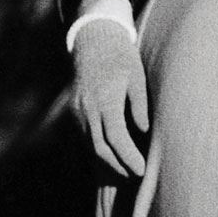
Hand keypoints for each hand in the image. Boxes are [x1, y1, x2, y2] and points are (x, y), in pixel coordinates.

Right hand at [70, 20, 149, 175]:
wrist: (93, 40)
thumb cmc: (121, 58)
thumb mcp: (137, 77)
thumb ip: (140, 105)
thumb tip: (143, 131)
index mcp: (105, 99)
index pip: (116, 137)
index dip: (129, 157)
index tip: (142, 170)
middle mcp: (87, 107)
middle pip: (100, 147)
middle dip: (118, 166)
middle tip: (137, 175)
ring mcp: (77, 110)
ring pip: (90, 145)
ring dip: (108, 161)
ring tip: (128, 171)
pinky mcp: (74, 111)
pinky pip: (86, 136)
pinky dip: (99, 149)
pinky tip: (113, 156)